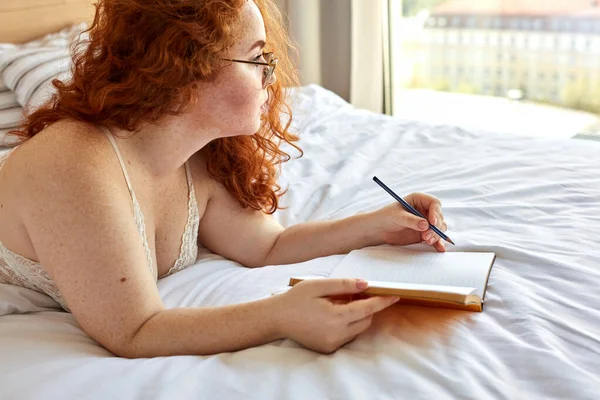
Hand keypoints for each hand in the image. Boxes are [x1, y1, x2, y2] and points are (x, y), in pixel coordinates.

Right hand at [275, 278, 398, 353]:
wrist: (276, 319)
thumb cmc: (296, 299)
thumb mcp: (318, 285)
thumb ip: (343, 284)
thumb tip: (365, 284)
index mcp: (335, 317)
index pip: (367, 309)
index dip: (382, 301)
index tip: (394, 295)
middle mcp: (336, 334)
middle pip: (365, 320)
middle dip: (367, 307)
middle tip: (357, 294)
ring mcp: (332, 344)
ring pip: (357, 329)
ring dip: (357, 316)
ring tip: (342, 303)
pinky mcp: (328, 349)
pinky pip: (347, 336)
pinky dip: (347, 325)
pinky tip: (333, 315)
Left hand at [371, 192, 447, 251]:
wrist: (378, 230)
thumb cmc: (385, 217)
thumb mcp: (398, 217)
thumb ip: (412, 220)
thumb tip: (426, 225)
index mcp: (419, 200)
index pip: (435, 203)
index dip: (436, 212)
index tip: (432, 223)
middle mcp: (425, 210)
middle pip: (439, 217)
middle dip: (436, 227)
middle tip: (426, 235)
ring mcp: (426, 222)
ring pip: (439, 227)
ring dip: (436, 235)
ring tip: (426, 240)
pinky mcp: (424, 233)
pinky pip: (435, 237)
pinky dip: (437, 242)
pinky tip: (439, 248)